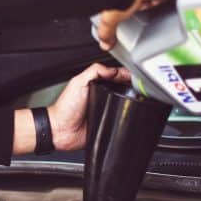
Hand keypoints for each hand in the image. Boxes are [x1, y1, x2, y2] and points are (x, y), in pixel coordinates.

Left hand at [12, 63, 130, 154]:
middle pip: (122, 88)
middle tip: (138, 86)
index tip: (133, 75)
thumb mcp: (78, 82)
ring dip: (130, 101)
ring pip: (123, 103)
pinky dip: (124, 116)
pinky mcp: (107, 122)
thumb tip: (112, 70)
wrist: (61, 130)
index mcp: (95, 84)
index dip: (124, 74)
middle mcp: (101, 96)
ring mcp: (105, 109)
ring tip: (136, 98)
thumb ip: (94, 71)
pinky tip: (128, 113)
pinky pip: (119, 119)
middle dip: (131, 87)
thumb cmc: (65, 108)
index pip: (114, 75)